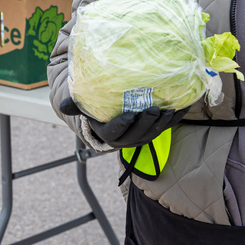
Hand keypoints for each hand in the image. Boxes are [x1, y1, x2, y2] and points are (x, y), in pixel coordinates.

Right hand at [59, 97, 187, 148]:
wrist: (110, 118)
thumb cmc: (96, 109)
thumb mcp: (84, 107)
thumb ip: (75, 105)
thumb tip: (62, 106)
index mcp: (108, 134)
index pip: (115, 132)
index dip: (123, 124)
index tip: (130, 114)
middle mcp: (125, 140)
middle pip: (137, 134)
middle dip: (146, 123)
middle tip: (153, 109)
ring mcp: (141, 137)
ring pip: (153, 133)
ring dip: (162, 123)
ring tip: (168, 110)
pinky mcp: (153, 132)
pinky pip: (166, 127)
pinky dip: (175, 119)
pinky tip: (182, 107)